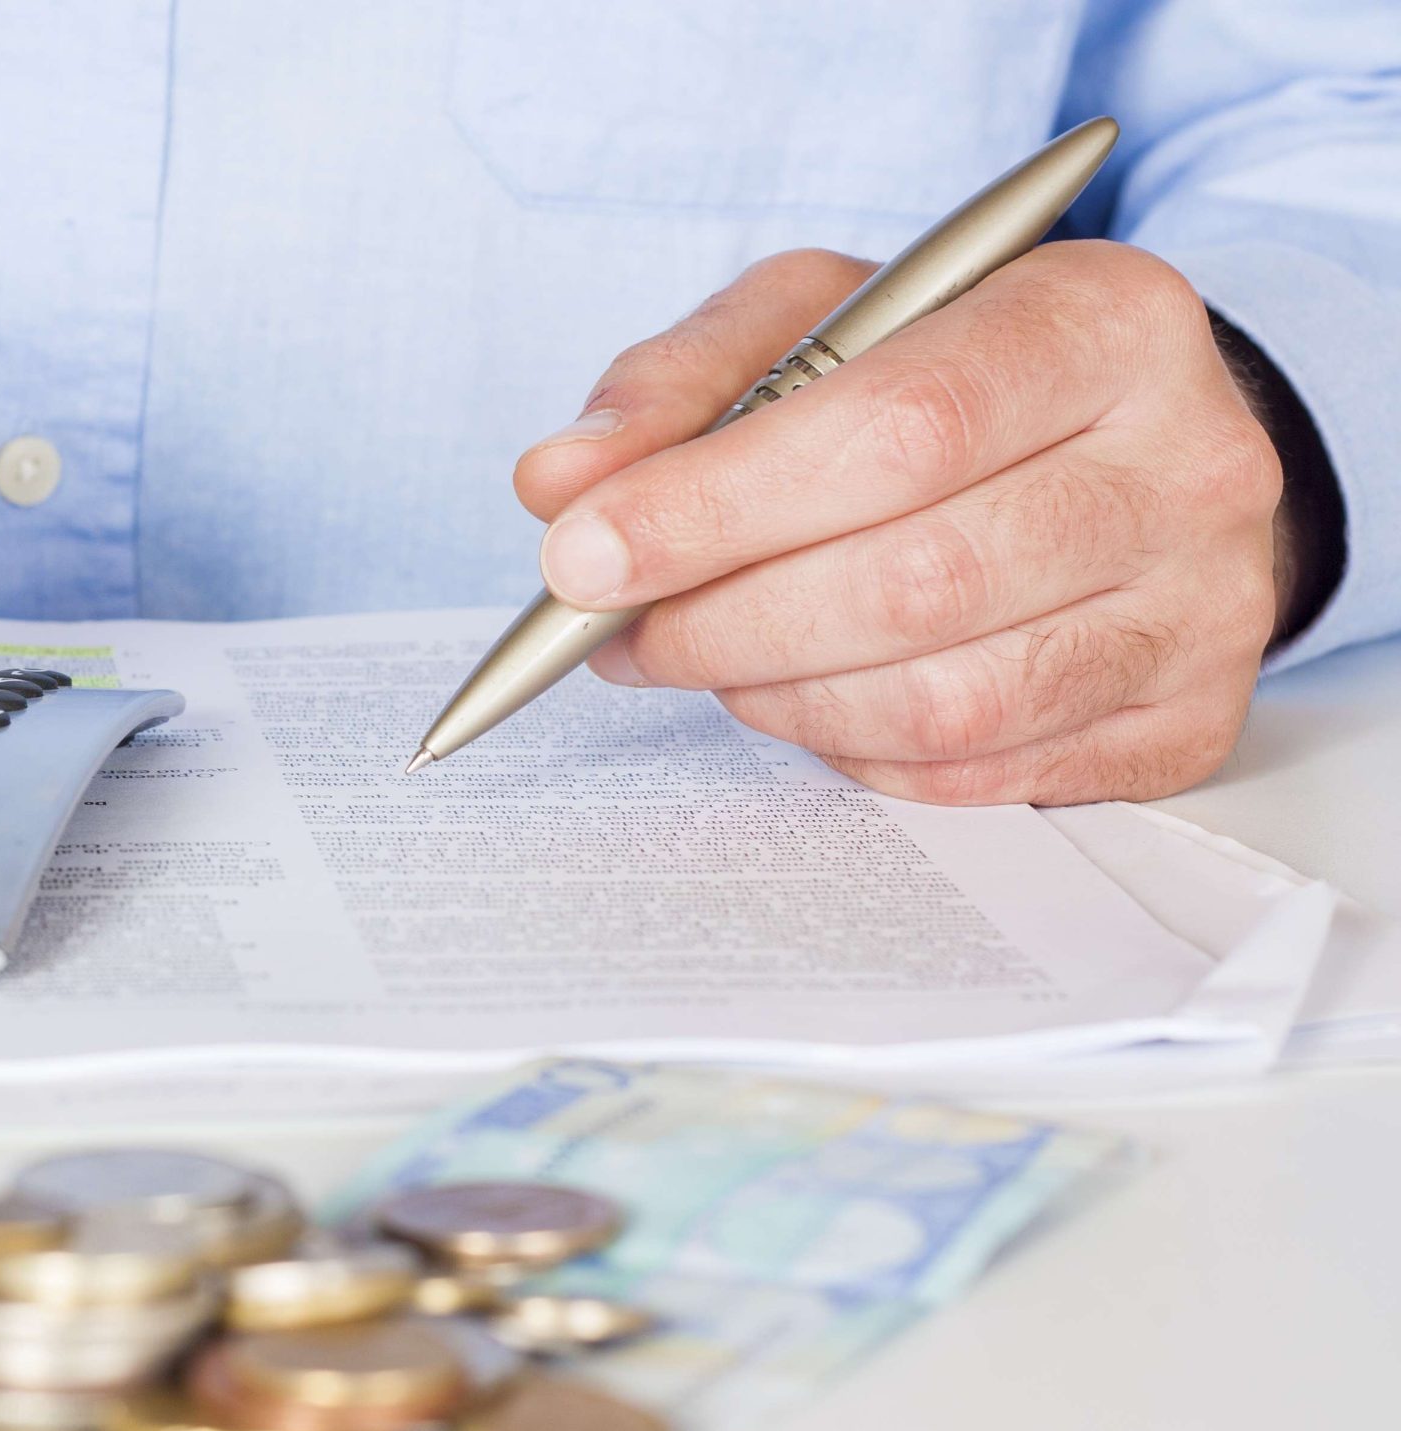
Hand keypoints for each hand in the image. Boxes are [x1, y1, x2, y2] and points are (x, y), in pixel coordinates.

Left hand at [512, 243, 1288, 805]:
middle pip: (918, 578)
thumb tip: (561, 482)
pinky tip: (805, 694)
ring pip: (946, 699)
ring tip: (705, 656)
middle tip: (618, 630)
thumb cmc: (956, 377)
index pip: (901, 428)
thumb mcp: (819, 323)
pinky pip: (975, 774)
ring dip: (778, 695)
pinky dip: (851, 748)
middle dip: (724, 619)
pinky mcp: (1185, 723)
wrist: (1132, 448)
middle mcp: (1189, 462)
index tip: (584, 555)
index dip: (720, 508)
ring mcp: (1205, 607)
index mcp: (1103, 319)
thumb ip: (682, 384)